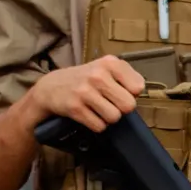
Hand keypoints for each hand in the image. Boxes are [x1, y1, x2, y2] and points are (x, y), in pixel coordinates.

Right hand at [26, 55, 144, 131]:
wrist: (51, 87)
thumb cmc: (86, 79)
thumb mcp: (106, 68)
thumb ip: (127, 77)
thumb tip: (139, 92)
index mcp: (110, 63)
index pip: (138, 87)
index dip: (131, 93)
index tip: (119, 90)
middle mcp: (98, 75)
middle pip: (129, 105)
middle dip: (121, 108)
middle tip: (109, 102)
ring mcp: (85, 91)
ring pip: (114, 117)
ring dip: (108, 117)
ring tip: (98, 108)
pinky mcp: (75, 108)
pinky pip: (99, 126)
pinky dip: (96, 124)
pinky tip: (89, 114)